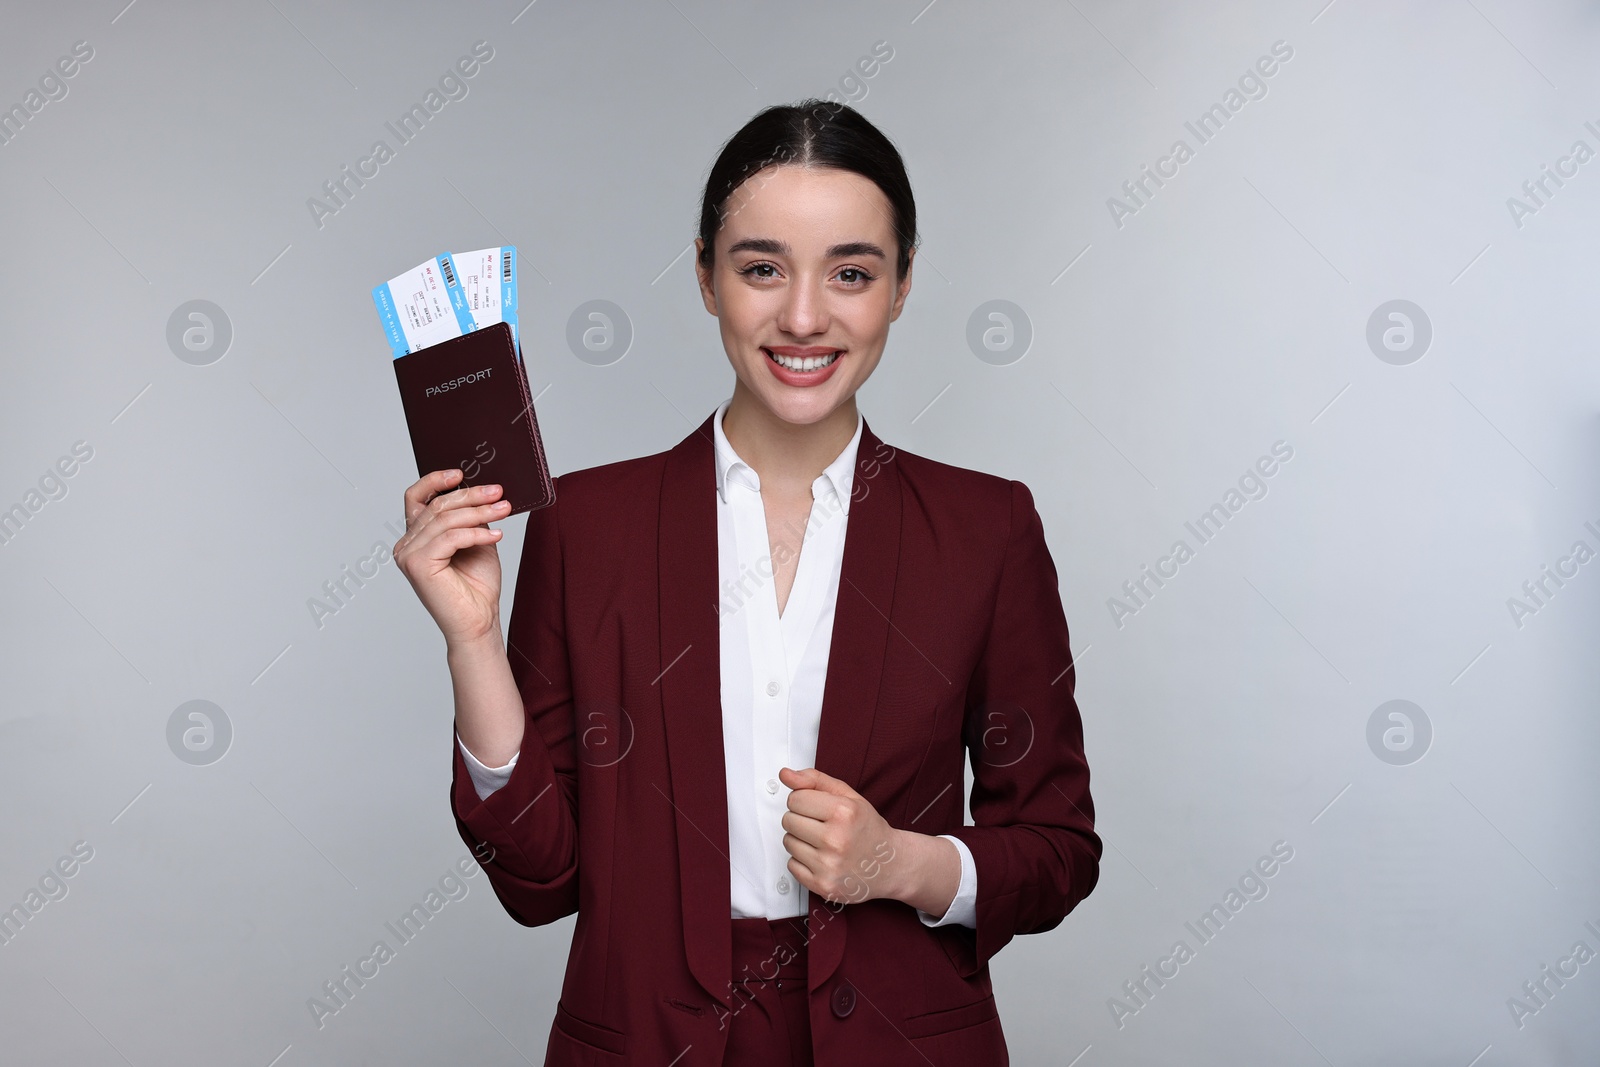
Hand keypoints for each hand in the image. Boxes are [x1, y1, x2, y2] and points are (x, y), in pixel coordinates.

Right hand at [394, 469, 510, 646]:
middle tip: (498, 492)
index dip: (435, 481)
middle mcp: (406, 545)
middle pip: (437, 506)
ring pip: (445, 519)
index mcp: (416, 538)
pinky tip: (496, 535)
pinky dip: (476, 533)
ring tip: (504, 509)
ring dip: (479, 512)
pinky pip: (451, 538)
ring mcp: (408, 555)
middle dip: (471, 496)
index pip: (416, 498)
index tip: (461, 474)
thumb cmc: (477, 587)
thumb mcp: (476, 541)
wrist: (479, 621)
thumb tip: (480, 489)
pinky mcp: (417, 565)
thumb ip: (470, 518)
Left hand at [779, 767, 899, 905]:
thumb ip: (814, 780)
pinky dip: (802, 861)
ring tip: (824, 842)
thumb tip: (785, 774)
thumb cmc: (868, 829)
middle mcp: (836, 840)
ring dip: (801, 840)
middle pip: (788, 820)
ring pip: (788, 842)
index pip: (795, 799)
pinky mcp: (822, 885)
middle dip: (802, 819)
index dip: (805, 801)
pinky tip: (822, 858)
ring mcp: (829, 866)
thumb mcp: (848, 796)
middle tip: (823, 825)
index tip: (819, 808)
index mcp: (844, 813)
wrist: (890, 865)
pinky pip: (791, 865)